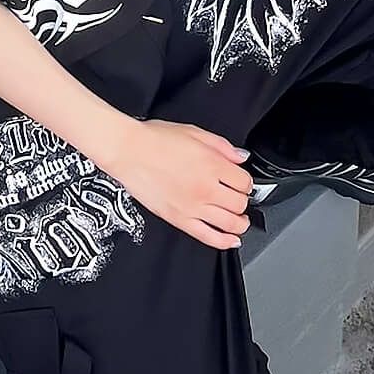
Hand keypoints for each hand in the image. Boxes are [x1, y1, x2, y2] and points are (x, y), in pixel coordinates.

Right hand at [103, 119, 253, 249]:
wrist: (127, 151)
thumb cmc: (154, 140)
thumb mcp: (194, 132)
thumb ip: (222, 146)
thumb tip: (240, 157)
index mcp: (212, 165)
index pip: (244, 182)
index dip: (246, 182)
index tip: (241, 182)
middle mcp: (205, 189)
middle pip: (240, 204)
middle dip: (243, 201)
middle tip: (239, 199)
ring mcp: (192, 207)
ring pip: (230, 223)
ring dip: (240, 224)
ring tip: (241, 221)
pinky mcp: (178, 219)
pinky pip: (208, 236)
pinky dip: (224, 241)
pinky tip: (232, 240)